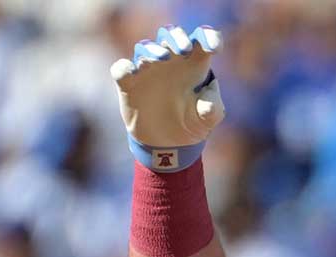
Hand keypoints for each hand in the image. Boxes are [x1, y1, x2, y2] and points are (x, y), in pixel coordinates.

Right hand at [111, 25, 224, 171]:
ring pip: (145, 47)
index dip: (209, 37)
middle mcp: (171, 60)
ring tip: (163, 58)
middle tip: (185, 49)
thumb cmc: (193, 123)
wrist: (168, 143)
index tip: (214, 48)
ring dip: (153, 50)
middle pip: (171, 35)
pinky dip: (124, 68)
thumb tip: (207, 105)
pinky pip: (121, 68)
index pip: (202, 40)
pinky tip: (131, 72)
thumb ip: (213, 109)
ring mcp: (148, 69)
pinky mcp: (129, 84)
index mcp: (194, 63)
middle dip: (177, 37)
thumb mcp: (208, 119)